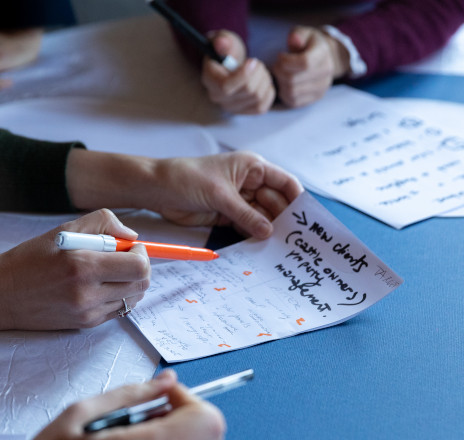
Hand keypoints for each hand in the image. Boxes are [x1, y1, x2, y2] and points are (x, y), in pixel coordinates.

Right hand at [0, 209, 149, 330]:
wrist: (0, 294)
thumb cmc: (31, 258)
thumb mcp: (63, 230)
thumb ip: (102, 223)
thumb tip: (131, 235)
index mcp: (82, 266)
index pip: (138, 266)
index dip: (142, 254)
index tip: (132, 246)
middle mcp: (87, 293)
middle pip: (141, 285)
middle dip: (140, 267)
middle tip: (125, 258)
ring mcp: (87, 312)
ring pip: (133, 299)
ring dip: (130, 283)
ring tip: (109, 271)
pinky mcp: (85, 324)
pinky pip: (117, 310)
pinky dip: (117, 296)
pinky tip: (99, 286)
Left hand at [153, 152, 303, 238]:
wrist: (158, 189)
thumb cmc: (188, 178)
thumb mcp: (221, 195)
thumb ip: (246, 214)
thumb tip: (269, 231)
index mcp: (253, 167)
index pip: (284, 182)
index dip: (297, 199)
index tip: (306, 219)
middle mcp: (250, 183)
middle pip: (276, 202)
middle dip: (284, 219)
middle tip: (293, 240)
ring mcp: (240, 200)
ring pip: (263, 217)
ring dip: (269, 230)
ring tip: (280, 247)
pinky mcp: (228, 215)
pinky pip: (248, 226)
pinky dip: (254, 235)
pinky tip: (261, 246)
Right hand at [201, 30, 274, 114]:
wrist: (230, 62)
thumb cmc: (227, 50)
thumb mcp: (224, 40)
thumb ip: (222, 40)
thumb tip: (222, 43)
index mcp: (210, 80)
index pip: (226, 87)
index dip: (244, 75)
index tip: (253, 61)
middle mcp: (219, 98)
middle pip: (247, 91)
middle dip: (258, 73)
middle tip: (256, 62)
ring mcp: (232, 107)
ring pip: (258, 97)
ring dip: (264, 79)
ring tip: (259, 70)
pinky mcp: (246, 111)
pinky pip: (263, 106)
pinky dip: (268, 91)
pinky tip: (262, 81)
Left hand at [271, 26, 348, 108]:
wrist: (323, 56)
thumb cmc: (308, 43)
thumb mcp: (303, 33)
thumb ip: (297, 35)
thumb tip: (294, 40)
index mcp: (323, 53)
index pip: (304, 63)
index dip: (285, 61)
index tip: (280, 56)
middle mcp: (326, 71)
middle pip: (294, 80)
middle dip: (279, 72)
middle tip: (277, 65)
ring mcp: (322, 87)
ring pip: (292, 92)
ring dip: (280, 83)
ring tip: (280, 74)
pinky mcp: (316, 97)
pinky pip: (294, 102)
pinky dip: (284, 94)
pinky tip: (284, 83)